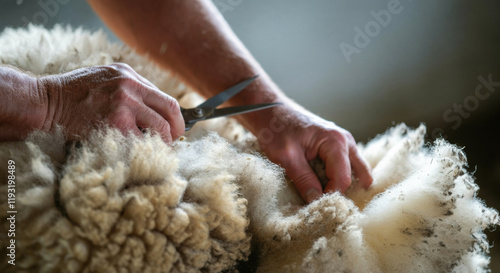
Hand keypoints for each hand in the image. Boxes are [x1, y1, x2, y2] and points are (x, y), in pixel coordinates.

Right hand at [38, 63, 184, 140]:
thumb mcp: (105, 79)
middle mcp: (130, 86)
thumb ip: (129, 90)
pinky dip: (145, 150)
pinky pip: (141, 141)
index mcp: (129, 75)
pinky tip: (140, 154)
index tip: (172, 128)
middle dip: (176, 129)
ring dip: (163, 142)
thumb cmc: (73, 94)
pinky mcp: (116, 122)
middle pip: (170, 110)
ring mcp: (124, 104)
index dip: (173, 117)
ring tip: (157, 150)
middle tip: (173, 141)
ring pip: (160, 128)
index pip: (164, 97)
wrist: (46, 102)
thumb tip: (154, 110)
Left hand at [257, 102, 372, 202]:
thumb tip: (315, 202)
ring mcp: (344, 142)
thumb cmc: (276, 130)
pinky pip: (346, 165)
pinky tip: (325, 185)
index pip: (343, 179)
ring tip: (325, 195)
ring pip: (354, 170)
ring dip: (342, 184)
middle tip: (323, 203)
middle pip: (355, 176)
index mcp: (335, 142)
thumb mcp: (286, 157)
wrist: (270, 111)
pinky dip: (339, 176)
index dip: (329, 194)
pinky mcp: (337, 145)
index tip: (313, 203)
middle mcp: (345, 141)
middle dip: (340, 191)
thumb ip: (303, 179)